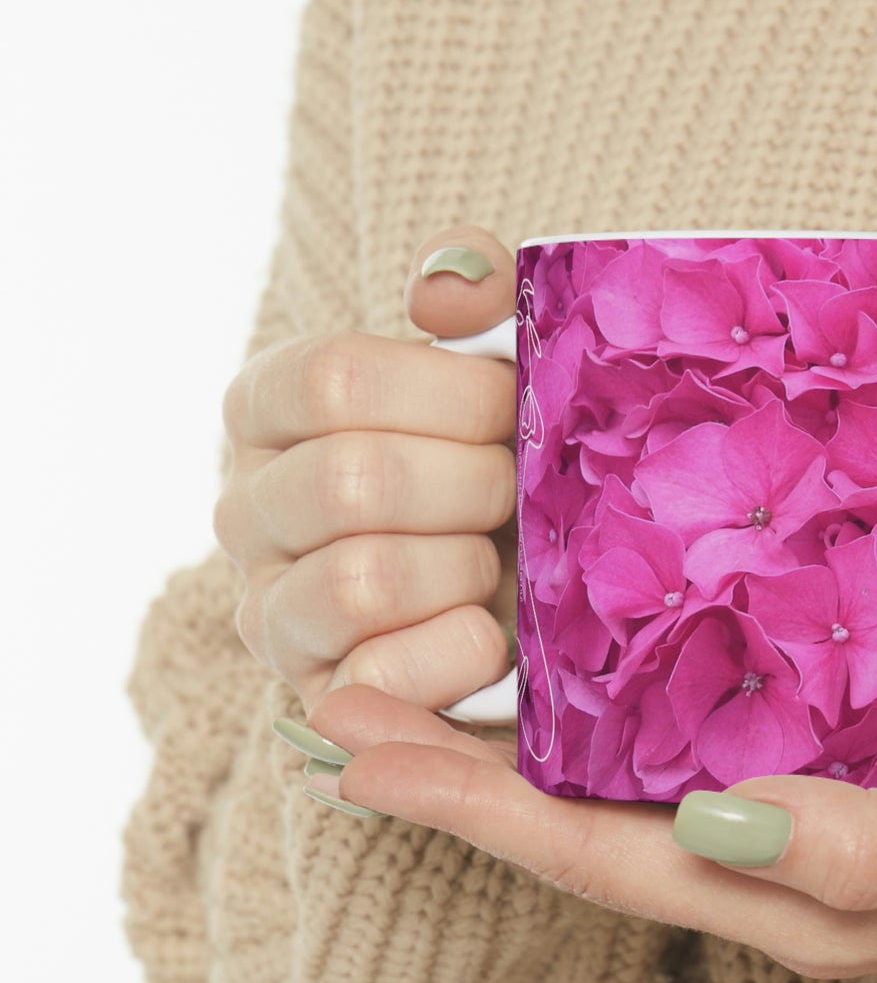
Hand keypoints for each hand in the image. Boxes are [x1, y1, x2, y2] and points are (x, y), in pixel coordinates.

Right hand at [214, 225, 519, 720]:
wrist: (523, 591)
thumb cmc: (499, 462)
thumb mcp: (495, 368)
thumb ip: (478, 297)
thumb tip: (447, 286)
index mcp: (271, 408)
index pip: (333, 379)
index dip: (449, 395)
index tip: (512, 408)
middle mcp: (246, 508)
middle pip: (351, 481)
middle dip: (473, 486)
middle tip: (519, 492)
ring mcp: (271, 610)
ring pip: (360, 580)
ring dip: (465, 569)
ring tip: (498, 563)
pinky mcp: (317, 696)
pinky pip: (378, 678)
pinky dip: (457, 652)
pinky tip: (492, 634)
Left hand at [299, 681, 876, 977]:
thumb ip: (864, 847)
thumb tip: (720, 828)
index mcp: (788, 896)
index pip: (598, 857)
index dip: (474, 811)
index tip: (360, 756)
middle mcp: (761, 866)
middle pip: (575, 827)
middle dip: (450, 776)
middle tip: (336, 708)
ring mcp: (778, 820)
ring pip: (611, 792)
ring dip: (502, 746)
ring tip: (405, 683)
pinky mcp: (809, 765)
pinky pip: (673, 752)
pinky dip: (592, 717)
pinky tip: (554, 667)